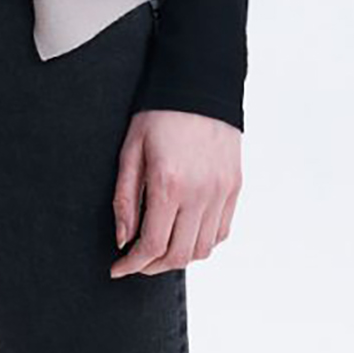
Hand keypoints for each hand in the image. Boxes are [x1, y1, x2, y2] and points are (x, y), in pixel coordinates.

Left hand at [109, 108, 241, 276]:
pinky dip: (202, 242)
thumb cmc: (159, 113)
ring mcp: (221, 192)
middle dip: (153, 266)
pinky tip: (185, 232)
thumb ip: (125, 197)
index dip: (133, 265)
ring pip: (202, 249)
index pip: (152, 245)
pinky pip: (221, 232)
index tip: (119, 268)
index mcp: (169, 184)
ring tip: (159, 247)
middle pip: (179, 255)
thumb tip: (123, 238)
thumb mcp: (131, 149)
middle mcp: (200, 193)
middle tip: (136, 261)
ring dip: (179, 257)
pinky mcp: (234, 187)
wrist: (199, 84)